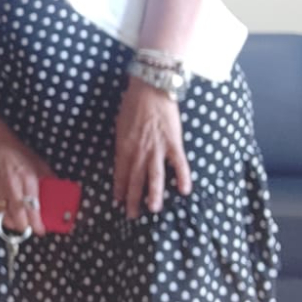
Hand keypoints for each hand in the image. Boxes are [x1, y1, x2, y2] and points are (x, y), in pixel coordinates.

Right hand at [0, 127, 50, 236]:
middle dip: (24, 226)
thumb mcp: (39, 164)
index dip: (36, 223)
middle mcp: (12, 185)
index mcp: (27, 178)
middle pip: (17, 215)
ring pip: (3, 215)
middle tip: (29, 228)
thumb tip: (58, 192)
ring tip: (18, 224)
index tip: (41, 230)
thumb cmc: (18, 153)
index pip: (32, 207)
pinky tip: (3, 219)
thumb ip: (48, 179)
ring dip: (11, 224)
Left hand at [114, 78, 190, 218]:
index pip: (120, 173)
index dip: (119, 188)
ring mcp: (157, 148)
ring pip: (154, 176)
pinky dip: (182, 177)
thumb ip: (123, 143)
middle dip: (132, 198)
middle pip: (135, 179)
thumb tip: (122, 156)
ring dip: (153, 194)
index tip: (117, 201)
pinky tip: (184, 191)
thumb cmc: (133, 102)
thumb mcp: (120, 125)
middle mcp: (139, 151)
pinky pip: (178, 164)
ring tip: (153, 209)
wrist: (150, 87)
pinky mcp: (173, 143)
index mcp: (124, 146)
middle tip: (131, 215)